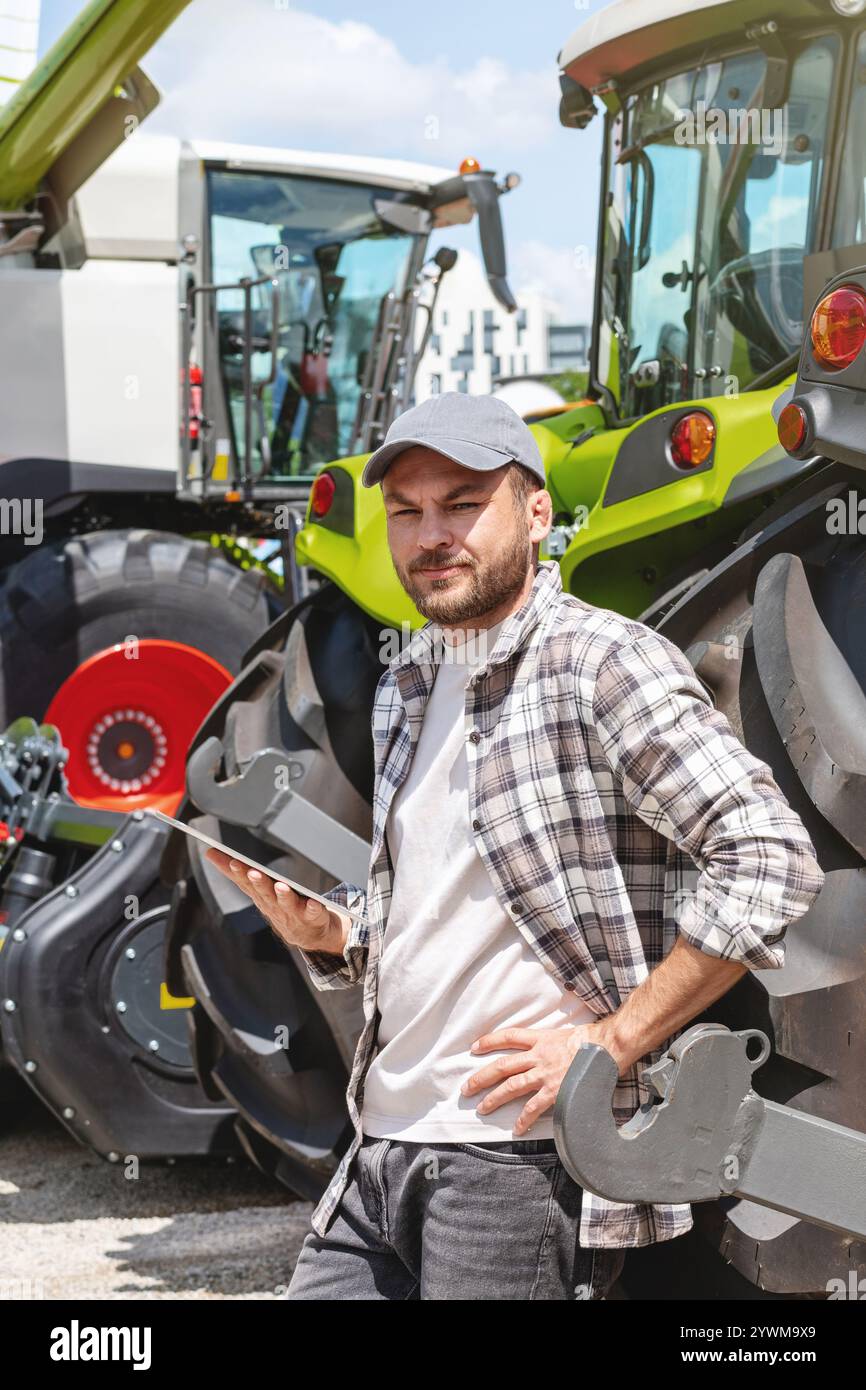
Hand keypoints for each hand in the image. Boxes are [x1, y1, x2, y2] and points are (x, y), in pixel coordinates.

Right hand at [204, 848, 345, 955]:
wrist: (311, 935)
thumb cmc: (281, 906)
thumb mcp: (258, 889)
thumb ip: (238, 872)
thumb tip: (209, 852)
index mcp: (260, 896)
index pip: (245, 882)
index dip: (238, 873)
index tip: (232, 861)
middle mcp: (274, 905)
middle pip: (264, 892)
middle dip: (258, 882)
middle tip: (253, 872)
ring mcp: (294, 913)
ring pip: (287, 903)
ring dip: (283, 895)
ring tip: (280, 886)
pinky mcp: (314, 917)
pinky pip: (314, 913)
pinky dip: (314, 908)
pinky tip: (314, 902)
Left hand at [460, 1022, 615, 1135]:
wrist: (608, 1046)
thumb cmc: (592, 1040)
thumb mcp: (565, 1034)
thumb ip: (551, 1043)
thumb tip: (547, 1051)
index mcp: (541, 1039)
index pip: (509, 1037)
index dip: (489, 1041)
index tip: (475, 1047)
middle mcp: (538, 1056)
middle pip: (502, 1066)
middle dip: (482, 1077)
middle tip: (467, 1088)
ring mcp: (545, 1074)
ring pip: (511, 1086)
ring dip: (495, 1098)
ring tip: (483, 1108)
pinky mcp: (555, 1091)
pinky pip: (534, 1107)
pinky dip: (524, 1118)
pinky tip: (517, 1128)